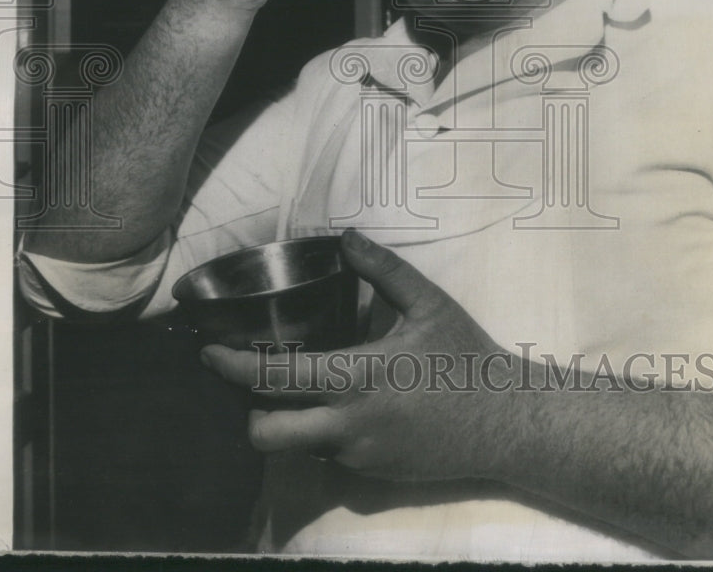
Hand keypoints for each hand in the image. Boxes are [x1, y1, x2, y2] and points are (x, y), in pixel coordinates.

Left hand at [201, 230, 517, 481]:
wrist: (504, 422)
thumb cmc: (464, 357)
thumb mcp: (428, 303)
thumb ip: (384, 269)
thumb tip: (346, 237)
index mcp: (356, 376)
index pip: (275, 378)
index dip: (232, 367)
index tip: (208, 353)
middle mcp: (348, 425)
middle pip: (267, 434)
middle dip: (248, 412)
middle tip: (254, 382)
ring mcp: (359, 456)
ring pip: (296, 447)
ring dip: (287, 423)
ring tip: (302, 390)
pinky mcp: (373, 475)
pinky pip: (330, 455)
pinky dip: (323, 433)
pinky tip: (349, 406)